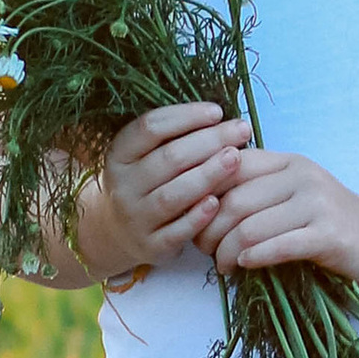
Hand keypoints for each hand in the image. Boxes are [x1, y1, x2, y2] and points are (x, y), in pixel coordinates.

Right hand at [75, 100, 252, 277]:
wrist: (117, 231)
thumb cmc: (146, 182)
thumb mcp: (144, 155)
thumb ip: (173, 137)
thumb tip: (218, 116)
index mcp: (119, 153)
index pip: (150, 128)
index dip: (186, 116)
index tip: (218, 111)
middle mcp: (122, 185)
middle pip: (168, 159)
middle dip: (209, 142)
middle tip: (241, 130)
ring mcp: (135, 217)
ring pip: (172, 195)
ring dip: (207, 175)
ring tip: (235, 158)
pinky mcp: (150, 246)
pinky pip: (176, 231)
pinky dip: (197, 217)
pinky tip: (217, 202)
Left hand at [197, 145, 358, 283]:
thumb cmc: (334, 227)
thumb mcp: (294, 199)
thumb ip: (257, 195)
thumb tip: (200, 209)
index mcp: (288, 163)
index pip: (227, 166)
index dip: (201, 194)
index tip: (193, 221)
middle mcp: (301, 176)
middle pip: (232, 199)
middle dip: (208, 230)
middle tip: (204, 251)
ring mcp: (318, 203)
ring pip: (249, 226)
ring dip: (225, 251)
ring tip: (223, 266)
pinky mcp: (330, 235)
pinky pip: (277, 246)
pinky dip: (253, 258)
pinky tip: (245, 267)